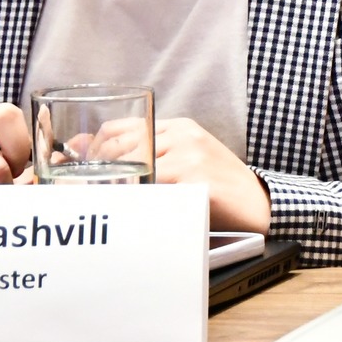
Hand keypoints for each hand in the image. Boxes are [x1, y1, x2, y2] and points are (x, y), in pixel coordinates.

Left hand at [99, 117, 271, 231]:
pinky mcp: (196, 180)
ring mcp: (190, 156)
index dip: (93, 151)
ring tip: (106, 208)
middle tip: (84, 196)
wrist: (258, 204)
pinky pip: (152, 192)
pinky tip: (132, 214)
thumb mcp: (182, 161)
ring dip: (113, 191)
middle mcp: (182, 136)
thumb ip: (146, 155)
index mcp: (177, 127)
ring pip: (132, 170)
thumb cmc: (216, 187)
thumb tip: (82, 149)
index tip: (82, 173)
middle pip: (120, 148)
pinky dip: (137, 204)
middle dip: (95, 173)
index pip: (118, 128)